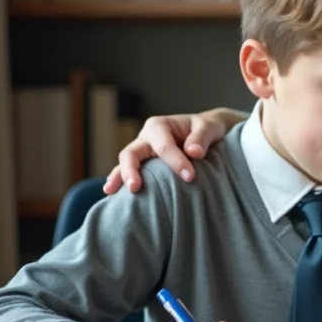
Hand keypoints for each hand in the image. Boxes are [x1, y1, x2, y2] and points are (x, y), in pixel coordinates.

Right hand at [103, 109, 235, 194]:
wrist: (204, 133)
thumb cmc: (206, 129)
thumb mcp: (209, 127)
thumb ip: (202, 137)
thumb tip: (193, 152)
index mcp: (159, 125)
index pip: (164, 146)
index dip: (176, 162)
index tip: (190, 177)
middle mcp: (145, 138)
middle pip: (131, 153)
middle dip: (132, 170)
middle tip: (135, 188)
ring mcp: (141, 152)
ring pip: (125, 164)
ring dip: (119, 177)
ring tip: (112, 192)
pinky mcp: (142, 165)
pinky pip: (128, 173)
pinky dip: (120, 182)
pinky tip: (113, 195)